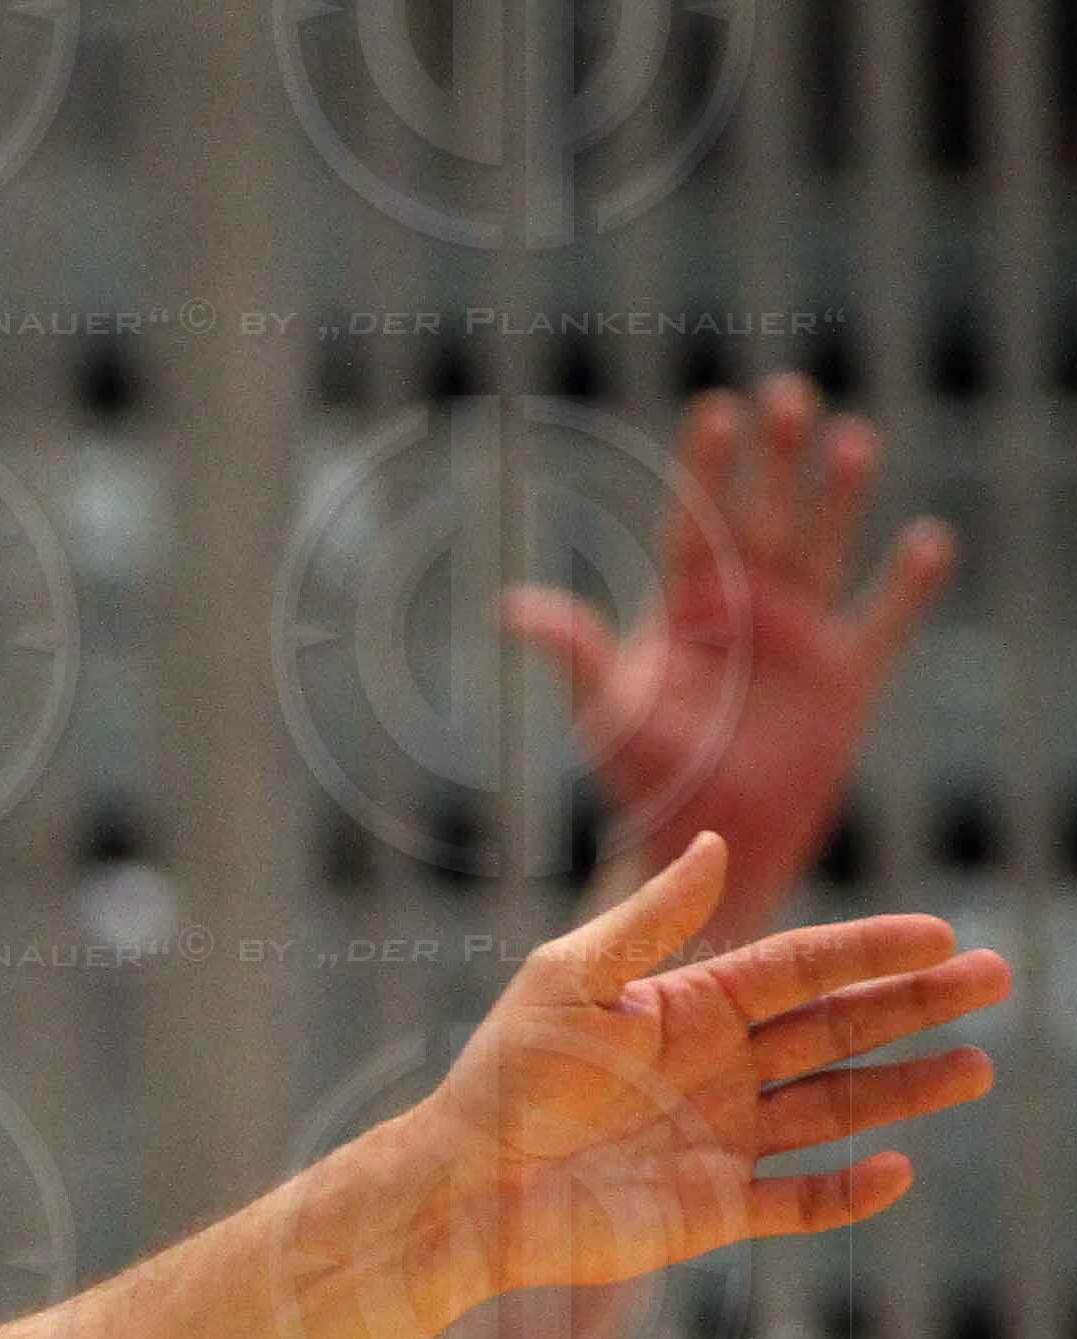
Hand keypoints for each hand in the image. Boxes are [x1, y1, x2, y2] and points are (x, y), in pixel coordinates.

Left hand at [385, 832, 1003, 1305]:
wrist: (462, 1190)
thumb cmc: (505, 1080)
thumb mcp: (569, 983)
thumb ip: (649, 923)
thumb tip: (714, 843)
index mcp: (690, 1008)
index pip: (801, 969)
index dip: (871, 951)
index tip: (942, 935)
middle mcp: (719, 1069)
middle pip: (839, 1030)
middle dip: (915, 1006)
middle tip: (997, 979)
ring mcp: (722, 1140)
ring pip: (837, 1110)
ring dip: (907, 1089)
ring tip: (976, 1067)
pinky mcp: (712, 1210)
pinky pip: (799, 1202)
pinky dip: (848, 1192)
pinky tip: (898, 1167)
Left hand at [505, 372, 954, 945]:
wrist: (699, 844)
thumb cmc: (643, 779)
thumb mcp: (606, 711)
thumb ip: (575, 652)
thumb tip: (510, 608)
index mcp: (687, 609)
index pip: (697, 521)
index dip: (707, 466)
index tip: (715, 407)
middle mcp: (748, 609)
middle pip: (765, 516)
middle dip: (776, 458)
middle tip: (787, 394)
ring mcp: (803, 638)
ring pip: (826, 547)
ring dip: (839, 496)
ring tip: (850, 438)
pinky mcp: (848, 678)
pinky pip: (886, 622)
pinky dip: (908, 586)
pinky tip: (927, 542)